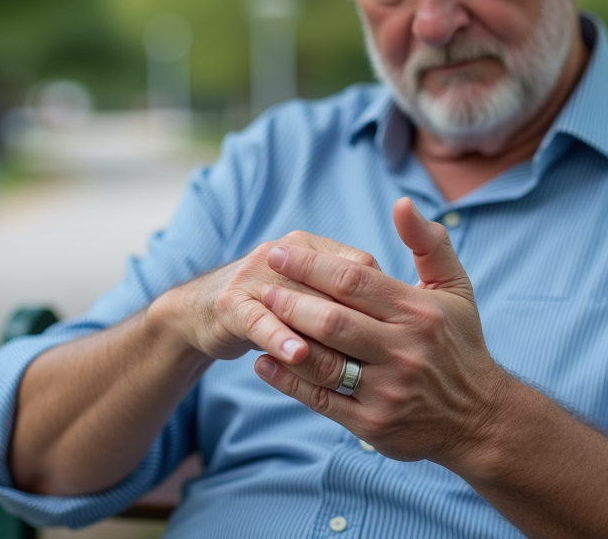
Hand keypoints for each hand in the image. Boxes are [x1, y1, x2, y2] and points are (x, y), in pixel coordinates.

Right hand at [151, 232, 377, 365]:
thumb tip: (399, 312)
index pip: (359, 268)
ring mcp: (256, 276)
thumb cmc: (275, 307)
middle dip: (361, 319)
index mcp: (314, 248)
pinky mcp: (230, 304)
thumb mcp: (312, 293)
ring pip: (298, 303)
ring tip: (351, 358)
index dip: (383, 299)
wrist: (204, 311)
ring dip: (323, 331)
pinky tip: (297, 356)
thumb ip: (349, 296)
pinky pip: (259, 321)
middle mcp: (286, 254)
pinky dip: (279, 338)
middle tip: (388, 352)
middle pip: (331, 284)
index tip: (403, 332)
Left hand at [253, 197, 511, 468]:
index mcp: (419, 312)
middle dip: (291, 300)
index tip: (281, 253)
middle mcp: (403, 351)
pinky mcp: (372, 424)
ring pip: (323, 362)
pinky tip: (266, 362)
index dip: (311, 265)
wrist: (479, 418)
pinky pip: (320, 400)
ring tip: (261, 318)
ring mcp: (387, 390)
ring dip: (284, 339)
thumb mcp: (455, 288)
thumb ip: (428, 243)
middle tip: (264, 283)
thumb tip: (401, 203)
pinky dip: (288, 381)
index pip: (354, 281)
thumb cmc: (460, 343)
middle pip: (332, 320)